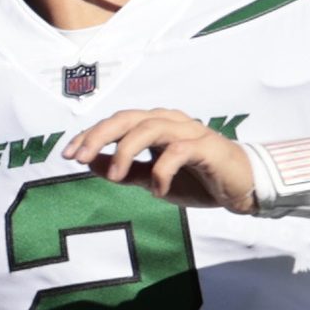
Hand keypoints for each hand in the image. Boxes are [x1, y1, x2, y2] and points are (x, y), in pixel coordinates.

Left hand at [59, 109, 255, 211]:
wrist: (241, 187)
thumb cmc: (198, 179)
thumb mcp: (153, 179)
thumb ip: (125, 171)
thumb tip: (91, 164)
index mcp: (155, 125)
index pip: (116, 122)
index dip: (89, 135)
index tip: (67, 155)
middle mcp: (169, 121)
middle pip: (127, 118)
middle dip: (99, 136)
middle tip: (79, 158)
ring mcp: (188, 131)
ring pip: (149, 128)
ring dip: (126, 151)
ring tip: (115, 177)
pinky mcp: (206, 147)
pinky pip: (177, 152)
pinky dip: (161, 172)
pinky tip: (157, 190)